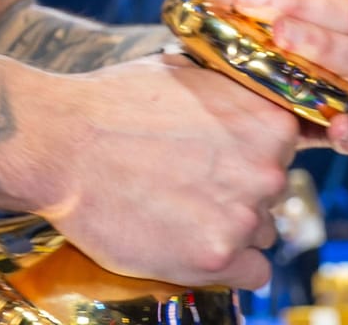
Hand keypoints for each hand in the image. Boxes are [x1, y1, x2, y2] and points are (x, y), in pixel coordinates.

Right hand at [27, 53, 303, 288]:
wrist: (62, 144)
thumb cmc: (115, 102)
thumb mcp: (188, 74)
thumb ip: (232, 95)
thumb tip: (250, 102)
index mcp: (270, 121)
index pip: (285, 149)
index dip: (251, 153)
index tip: (221, 157)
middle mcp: (268, 170)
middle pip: (274, 195)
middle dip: (240, 192)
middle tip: (192, 185)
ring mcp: (244, 218)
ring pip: (261, 235)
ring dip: (231, 229)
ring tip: (180, 212)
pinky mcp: (214, 259)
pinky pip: (251, 274)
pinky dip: (227, 265)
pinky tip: (193, 244)